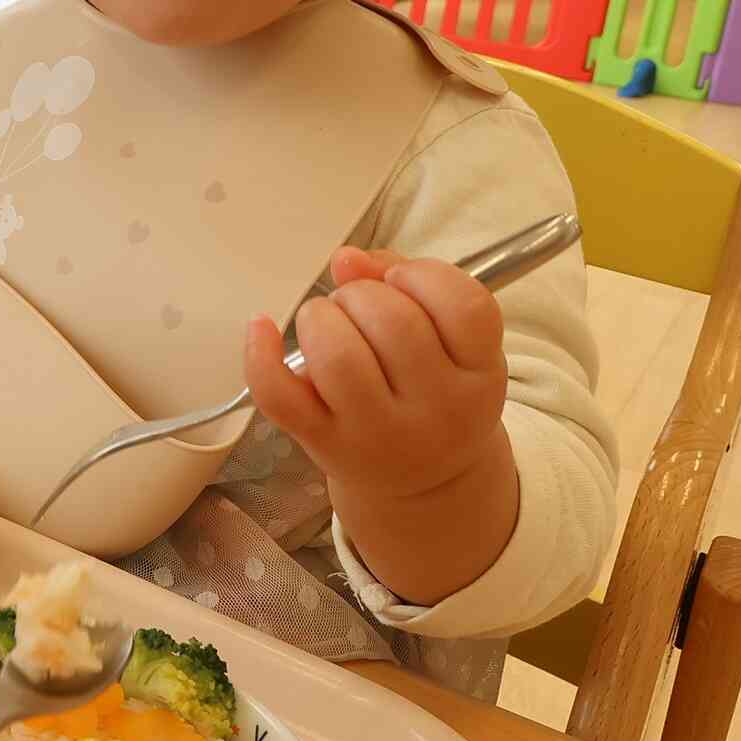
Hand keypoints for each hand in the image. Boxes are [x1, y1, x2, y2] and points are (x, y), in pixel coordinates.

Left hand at [244, 247, 511, 508]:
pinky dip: (260, 356)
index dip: (424, 275)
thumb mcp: (448, 342)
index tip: (402, 281)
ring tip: (324, 323)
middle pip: (394, 321)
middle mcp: (438, 410)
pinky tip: (261, 327)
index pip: (466, 307)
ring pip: (339, 356)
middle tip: (357, 308)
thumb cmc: (432, 393)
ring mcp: (379, 433)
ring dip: (321, 317)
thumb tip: (347, 259)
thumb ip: (406, 282)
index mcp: (479, 374)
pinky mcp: (325, 445)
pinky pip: (280, 397)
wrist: (424, 481)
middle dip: (361, 293)